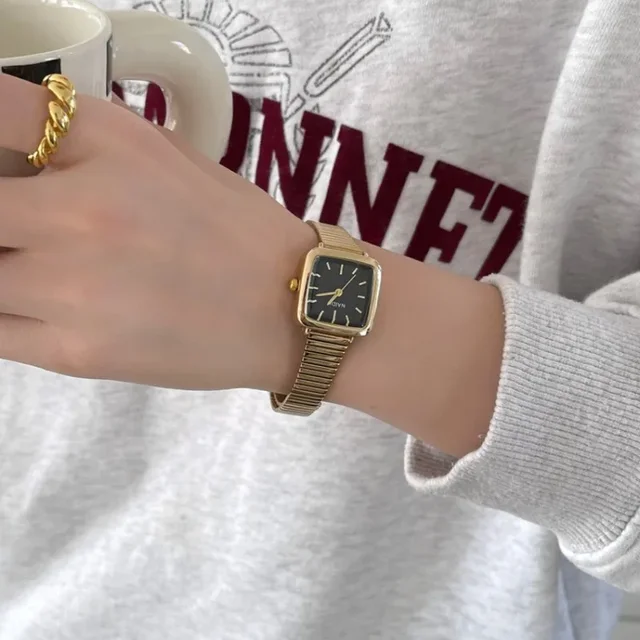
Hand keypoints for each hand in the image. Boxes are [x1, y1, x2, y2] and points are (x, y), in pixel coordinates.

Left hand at [0, 74, 313, 390]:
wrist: (289, 307)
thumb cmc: (236, 228)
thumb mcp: (165, 153)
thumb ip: (84, 141)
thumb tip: (15, 154)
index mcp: (107, 141)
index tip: (7, 162)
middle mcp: (78, 210)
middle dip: (4, 211)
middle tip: (28, 225)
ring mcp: (69, 287)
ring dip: (6, 265)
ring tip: (40, 266)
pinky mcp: (73, 352)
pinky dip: (8, 312)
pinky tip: (45, 306)